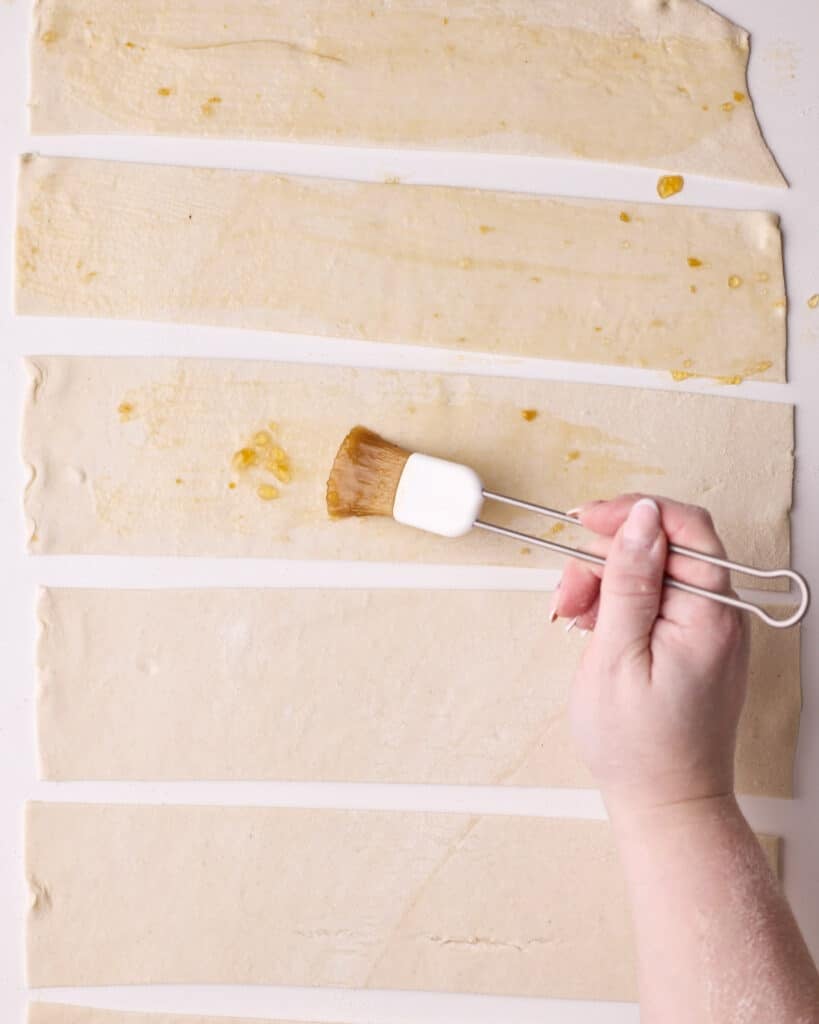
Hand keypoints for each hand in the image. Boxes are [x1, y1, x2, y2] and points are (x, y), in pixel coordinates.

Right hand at [552, 495, 748, 821]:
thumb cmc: (640, 746)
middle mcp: (718, 615)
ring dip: (604, 586)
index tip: (588, 520)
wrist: (664, 803)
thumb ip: (630, 582)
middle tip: (571, 594)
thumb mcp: (618, 656)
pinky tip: (593, 630)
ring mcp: (706, 628)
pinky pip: (652, 602)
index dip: (633, 513)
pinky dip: (616, 608)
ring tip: (575, 620)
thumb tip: (642, 518)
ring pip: (651, 574)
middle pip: (662, 548)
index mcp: (710, 614)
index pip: (685, 527)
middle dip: (607, 560)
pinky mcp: (690, 641)